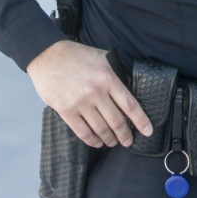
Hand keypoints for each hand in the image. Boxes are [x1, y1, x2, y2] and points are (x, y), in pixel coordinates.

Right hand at [26, 40, 152, 148]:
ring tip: (113, 142)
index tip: (148, 131)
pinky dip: (92, 140)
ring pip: (100, 128)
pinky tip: (97, 142)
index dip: (141, 121)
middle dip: (125, 135)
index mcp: (108, 78)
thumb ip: (115, 73)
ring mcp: (80, 102)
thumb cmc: (76, 55)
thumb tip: (128, 88)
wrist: (48, 55)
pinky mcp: (66, 110)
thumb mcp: (102, 58)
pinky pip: (82, 132)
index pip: (130, 104)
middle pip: (116, 121)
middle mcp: (96, 91)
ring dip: (109, 139)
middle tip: (128, 141)